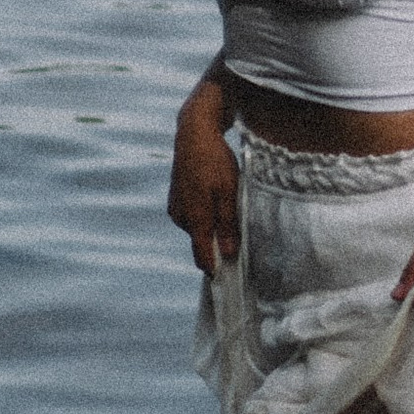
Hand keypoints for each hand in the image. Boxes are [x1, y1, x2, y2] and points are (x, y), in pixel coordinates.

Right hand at [167, 75, 239, 273]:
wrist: (193, 134)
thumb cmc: (215, 162)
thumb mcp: (229, 192)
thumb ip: (229, 224)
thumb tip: (230, 253)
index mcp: (195, 218)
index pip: (203, 257)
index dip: (216, 270)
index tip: (231, 279)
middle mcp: (181, 217)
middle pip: (202, 244)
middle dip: (218, 243)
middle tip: (238, 228)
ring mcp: (176, 208)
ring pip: (198, 229)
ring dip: (212, 226)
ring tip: (226, 204)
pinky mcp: (175, 199)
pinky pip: (192, 216)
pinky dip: (204, 214)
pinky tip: (214, 196)